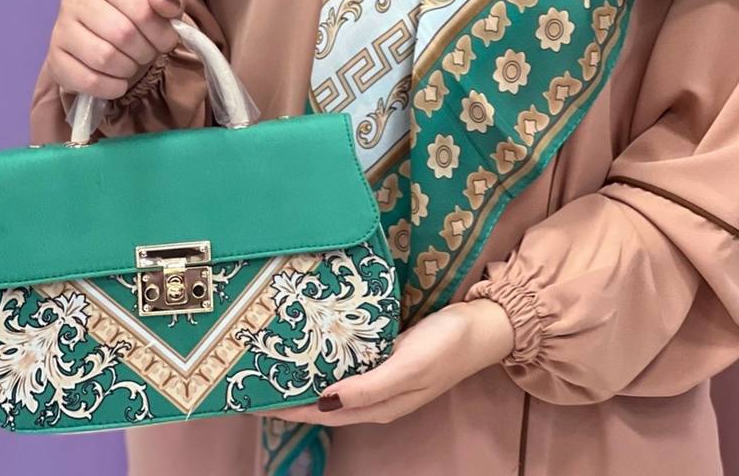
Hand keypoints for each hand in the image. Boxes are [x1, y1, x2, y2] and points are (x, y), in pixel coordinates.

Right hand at [45, 0, 187, 99]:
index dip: (162, 33)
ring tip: (132, 64)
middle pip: (122, 34)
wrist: (110, 32)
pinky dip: (110, 87)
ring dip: (128, 69)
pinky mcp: (55, 60)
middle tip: (148, 53)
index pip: (141, 10)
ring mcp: (60, 29)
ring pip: (104, 58)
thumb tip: (165, 3)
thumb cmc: (139, 10)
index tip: (166, 40)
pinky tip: (118, 82)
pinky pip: (86, 80)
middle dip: (145, 51)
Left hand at [259, 297, 515, 426]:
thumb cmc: (446, 345)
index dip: (289, 407)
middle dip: (290, 395)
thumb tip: (325, 402)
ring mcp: (384, 376)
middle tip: (256, 379)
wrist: (484, 326)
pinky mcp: (390, 355)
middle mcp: (377, 396)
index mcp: (379, 405)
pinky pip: (350, 362)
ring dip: (307, 376)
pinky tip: (316, 344)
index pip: (322, 412)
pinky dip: (328, 358)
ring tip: (277, 364)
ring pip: (335, 382)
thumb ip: (369, 386)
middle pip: (324, 402)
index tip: (255, 400)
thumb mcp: (409, 366)